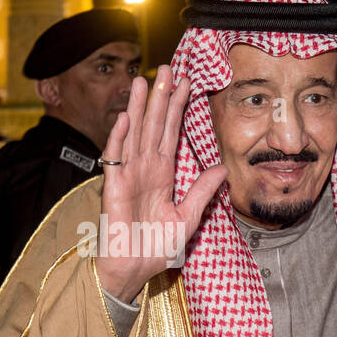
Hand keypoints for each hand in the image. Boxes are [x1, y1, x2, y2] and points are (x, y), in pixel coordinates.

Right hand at [94, 65, 227, 302]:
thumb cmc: (156, 248)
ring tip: (143, 81)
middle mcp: (145, 169)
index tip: (187, 83)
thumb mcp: (188, 218)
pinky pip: (115, 158)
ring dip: (138, 108)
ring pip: (134, 134)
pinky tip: (125, 117)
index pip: (171, 133)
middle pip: (154, 125)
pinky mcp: (114, 187)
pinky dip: (119, 138)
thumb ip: (202, 192)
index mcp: (162, 174)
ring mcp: (128, 176)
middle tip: (166, 67)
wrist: (134, 269)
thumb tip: (222, 169)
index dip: (178, 108)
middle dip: (160, 96)